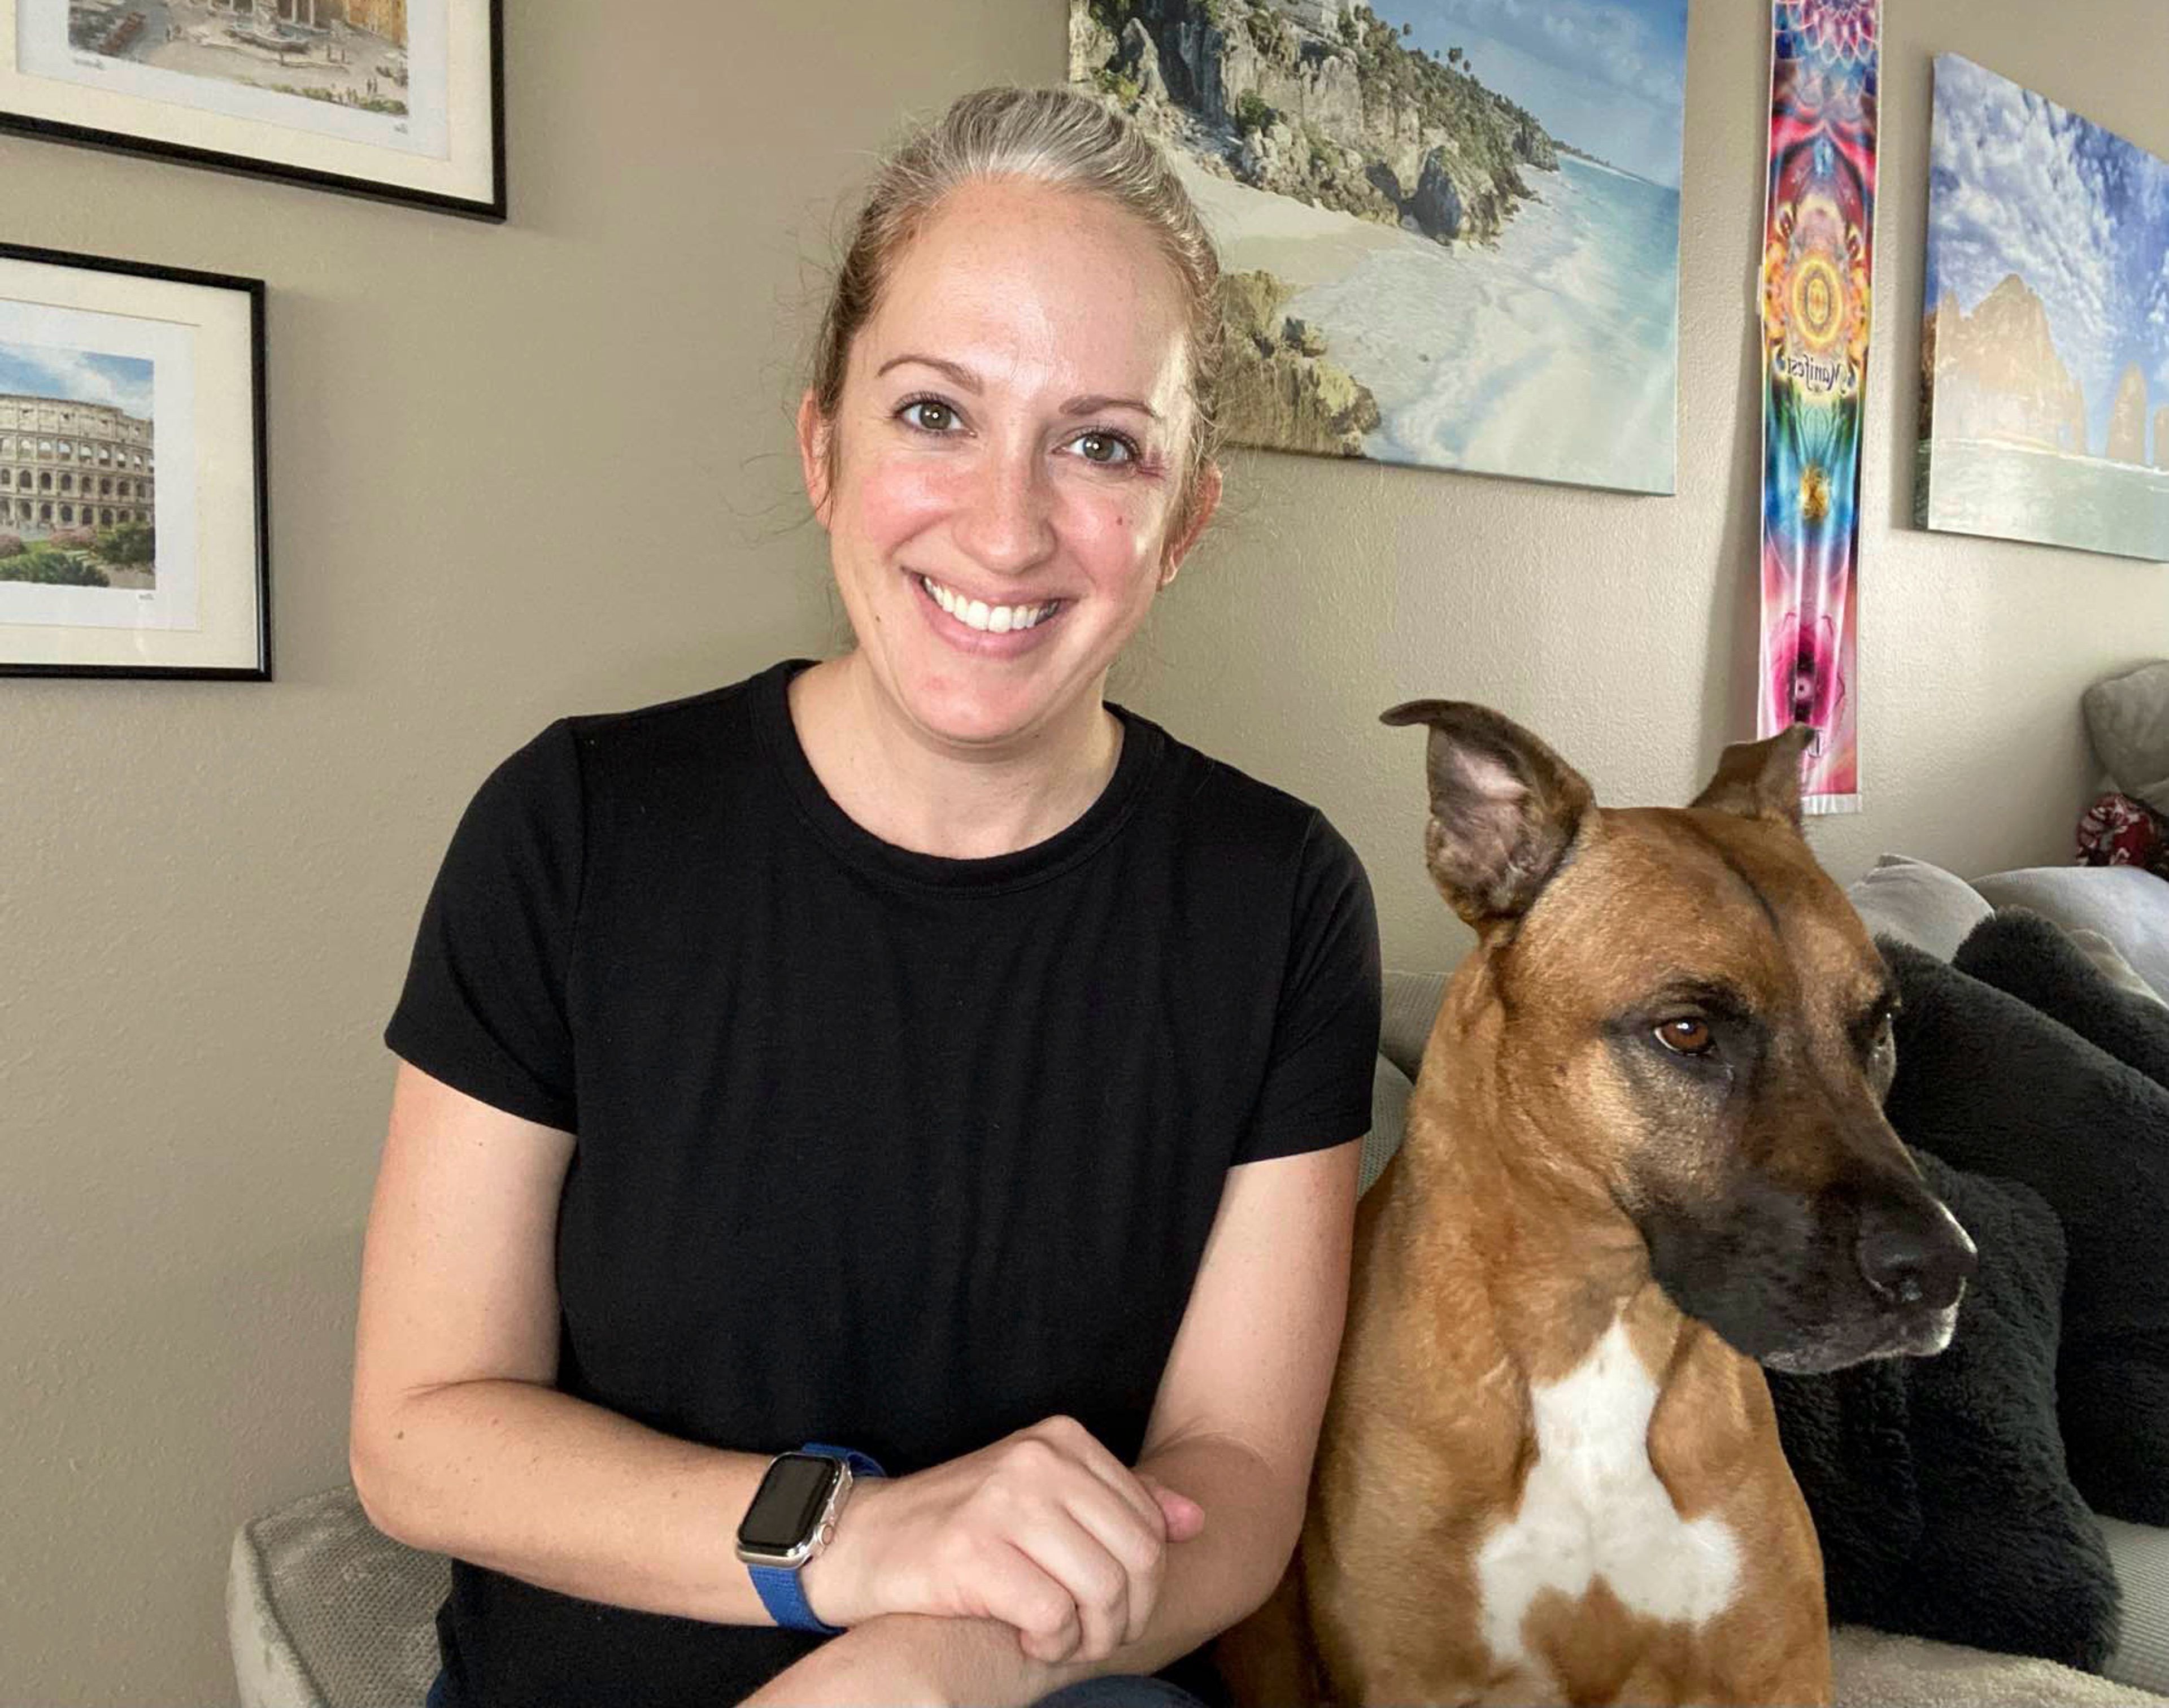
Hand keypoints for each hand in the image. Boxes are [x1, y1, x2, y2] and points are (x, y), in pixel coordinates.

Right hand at [799, 1417, 1203, 1665]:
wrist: (864, 1540)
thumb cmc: (961, 1525)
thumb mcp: (1044, 1498)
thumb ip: (1117, 1504)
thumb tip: (1195, 1519)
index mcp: (1062, 1439)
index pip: (1150, 1522)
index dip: (1145, 1582)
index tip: (1112, 1608)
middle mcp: (1038, 1461)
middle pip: (1137, 1558)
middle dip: (1127, 1615)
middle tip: (1094, 1638)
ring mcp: (1004, 1502)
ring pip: (1102, 1590)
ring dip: (1090, 1637)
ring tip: (1063, 1643)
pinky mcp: (973, 1553)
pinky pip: (1052, 1617)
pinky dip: (1050, 1644)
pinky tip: (1027, 1640)